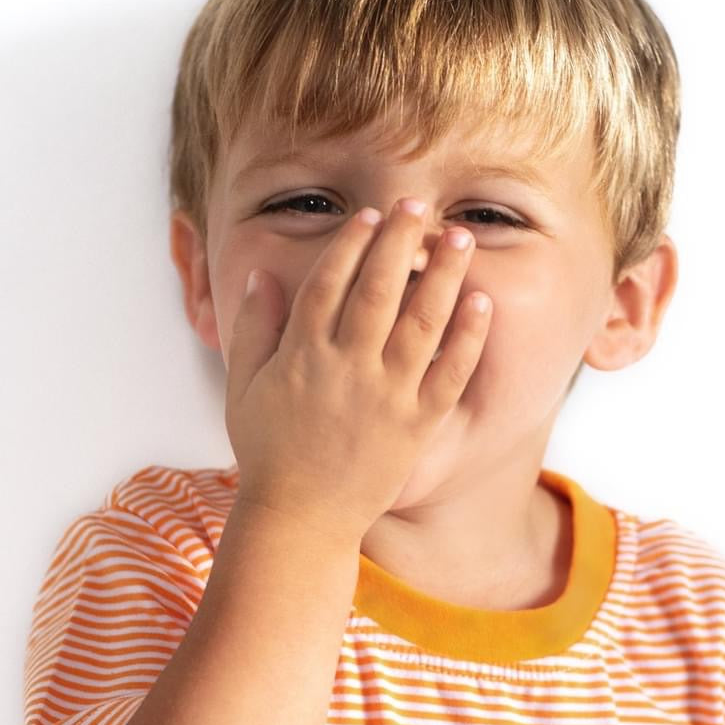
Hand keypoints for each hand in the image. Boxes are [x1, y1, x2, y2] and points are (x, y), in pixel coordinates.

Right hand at [225, 198, 491, 543]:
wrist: (301, 518)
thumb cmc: (268, 452)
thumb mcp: (243, 387)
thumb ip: (253, 327)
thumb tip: (261, 273)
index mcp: (302, 355)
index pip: (330, 284)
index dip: (352, 245)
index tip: (370, 216)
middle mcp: (347, 369)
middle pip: (379, 290)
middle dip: (400, 242)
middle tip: (418, 205)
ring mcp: (386, 397)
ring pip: (421, 323)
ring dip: (443, 276)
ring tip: (459, 237)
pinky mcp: (416, 425)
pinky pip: (448, 375)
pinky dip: (467, 339)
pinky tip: (481, 303)